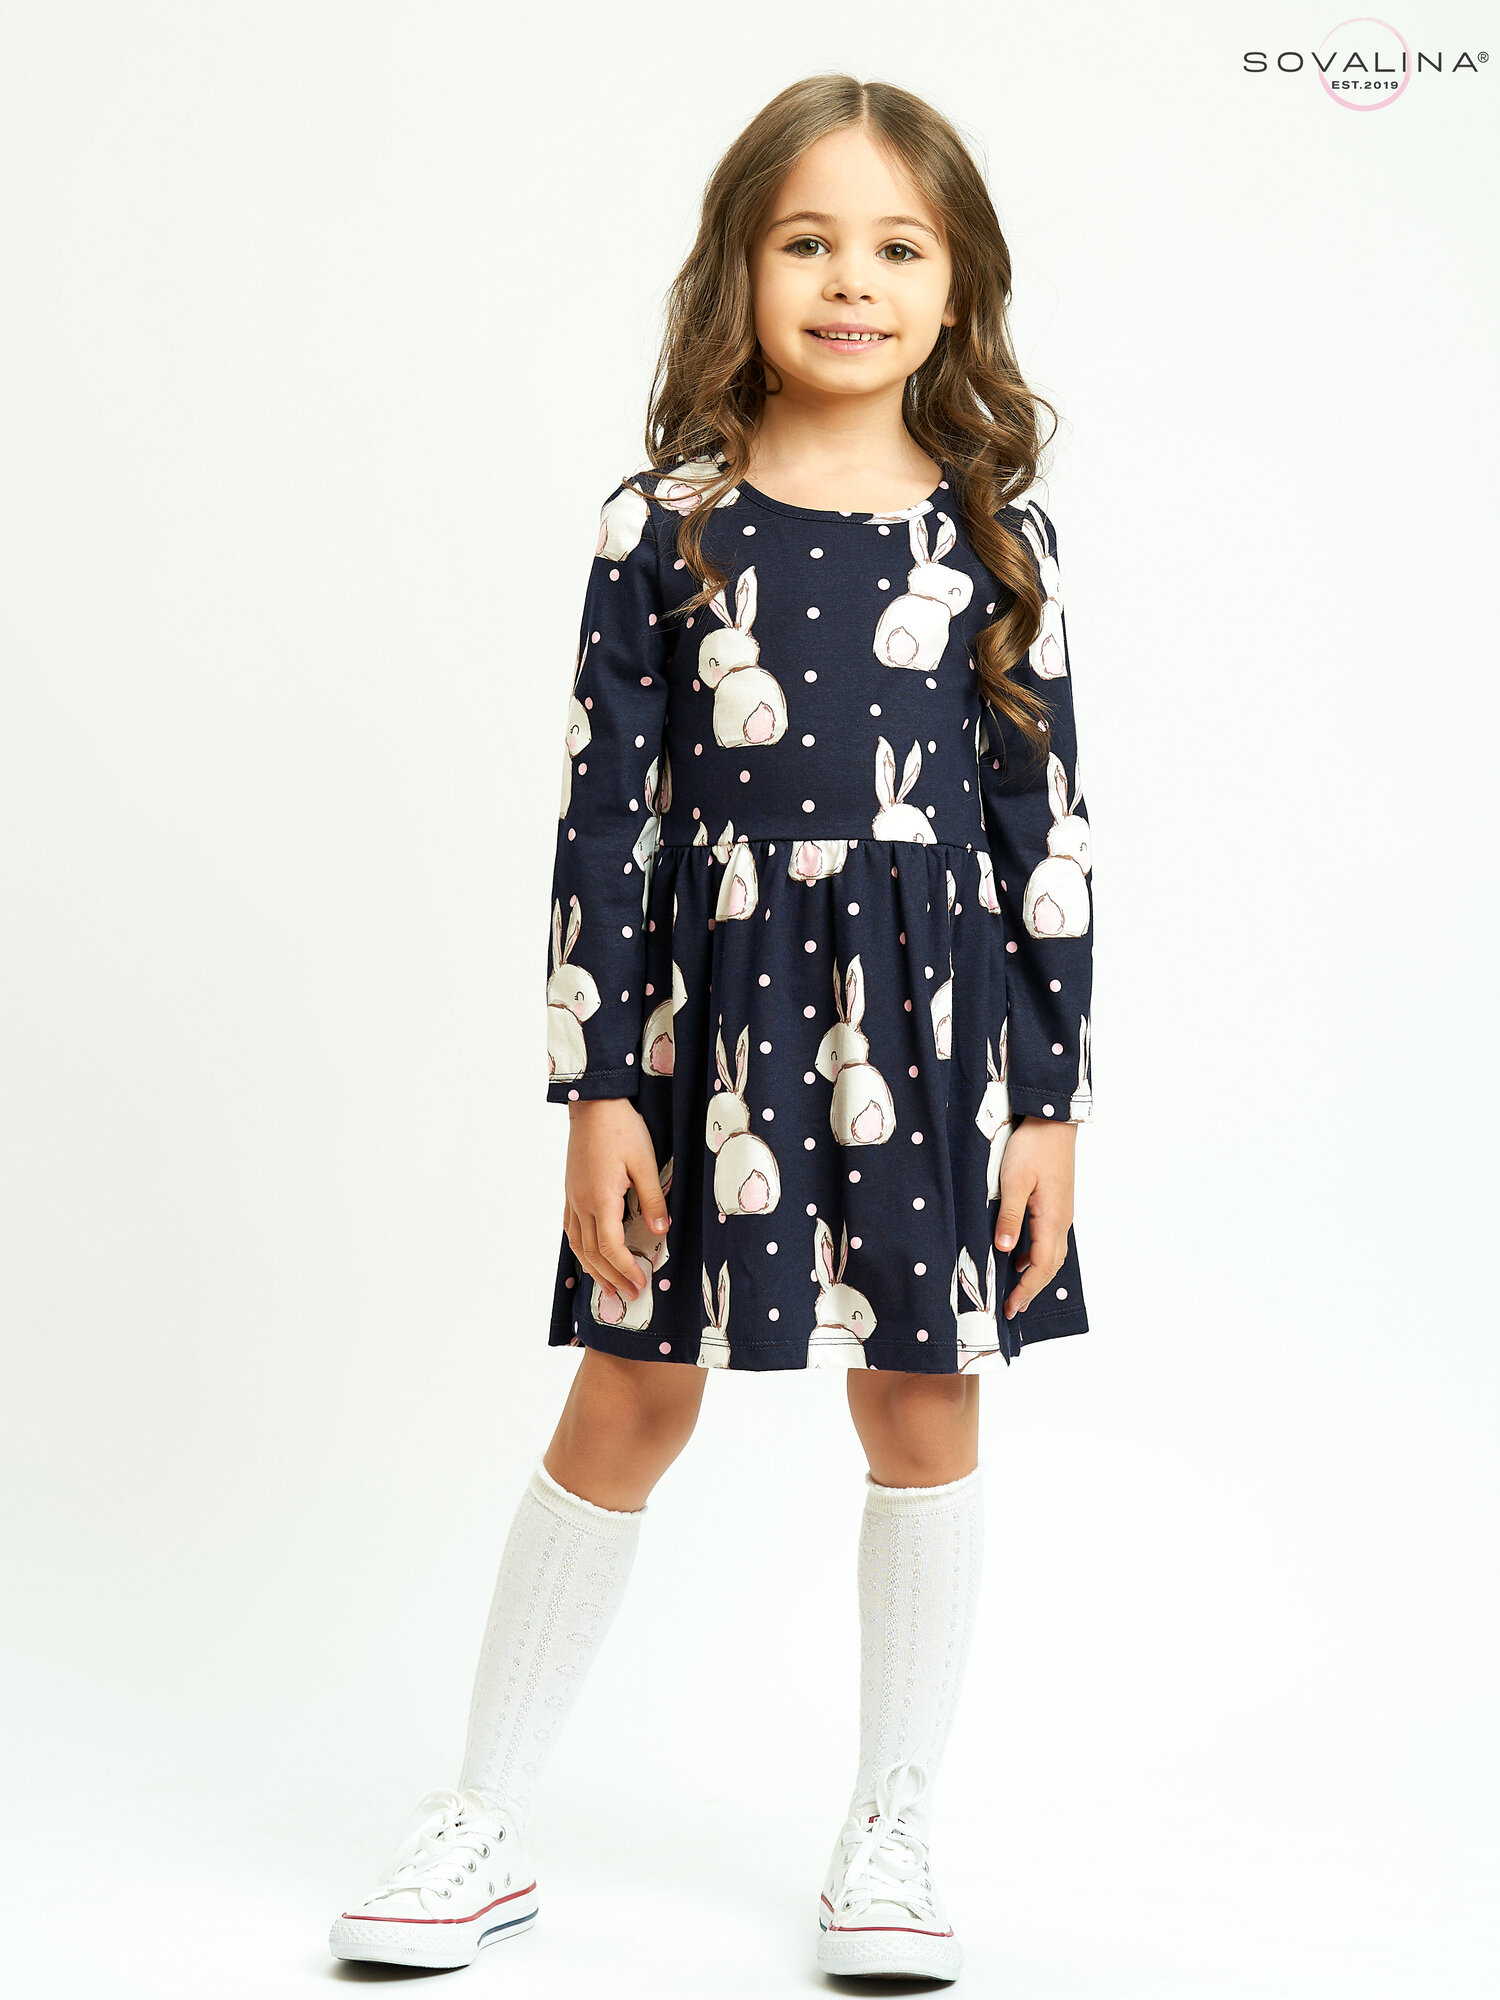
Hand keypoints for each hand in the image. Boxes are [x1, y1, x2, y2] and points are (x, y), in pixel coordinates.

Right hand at [563, 1098, 668, 1302]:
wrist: (594, 1104)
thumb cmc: (622, 1129)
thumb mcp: (646, 1163)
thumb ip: (653, 1200)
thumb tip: (661, 1233)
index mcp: (601, 1199)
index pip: (611, 1247)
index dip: (626, 1270)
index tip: (641, 1284)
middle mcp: (581, 1203)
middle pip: (593, 1253)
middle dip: (612, 1278)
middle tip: (630, 1296)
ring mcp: (572, 1198)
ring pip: (578, 1245)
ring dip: (593, 1270)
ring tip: (608, 1288)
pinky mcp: (570, 1191)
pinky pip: (571, 1229)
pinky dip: (581, 1250)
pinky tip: (589, 1256)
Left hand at [995, 1116, 1076, 1320]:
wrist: (1052, 1121)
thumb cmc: (1032, 1147)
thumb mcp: (1014, 1180)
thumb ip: (1010, 1216)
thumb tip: (1005, 1250)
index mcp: (1052, 1219)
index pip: (1041, 1266)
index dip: (1026, 1290)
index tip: (1010, 1308)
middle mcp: (1061, 1220)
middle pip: (1049, 1265)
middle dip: (1031, 1288)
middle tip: (1011, 1307)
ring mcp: (1060, 1212)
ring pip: (1051, 1253)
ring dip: (1035, 1273)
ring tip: (1015, 1287)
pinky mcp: (1056, 1203)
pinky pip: (1049, 1239)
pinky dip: (1036, 1254)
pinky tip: (1019, 1253)